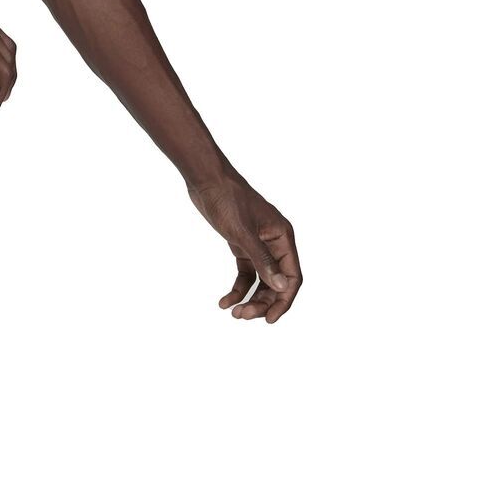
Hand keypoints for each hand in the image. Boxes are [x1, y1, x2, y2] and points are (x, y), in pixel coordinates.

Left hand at [186, 173, 301, 322]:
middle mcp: (274, 242)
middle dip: (263, 302)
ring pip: (261, 280)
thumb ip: (262, 259)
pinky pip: (245, 273)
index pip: (293, 276)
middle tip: (243, 316)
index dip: (283, 299)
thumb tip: (282, 287)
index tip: (268, 319)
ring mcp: (258, 244)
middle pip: (276, 282)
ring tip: (235, 313)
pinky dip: (237, 288)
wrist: (206, 179)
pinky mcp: (241, 244)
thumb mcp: (242, 231)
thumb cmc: (227, 199)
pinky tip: (224, 302)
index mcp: (282, 237)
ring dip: (250, 298)